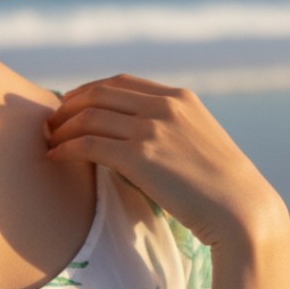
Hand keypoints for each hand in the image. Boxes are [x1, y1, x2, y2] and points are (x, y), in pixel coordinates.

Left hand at [44, 73, 286, 248]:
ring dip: (61, 128)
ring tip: (50, 141)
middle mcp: (164, 106)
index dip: (89, 90)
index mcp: (179, 97)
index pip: (121, 81)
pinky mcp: (140, 157)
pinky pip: (88, 145)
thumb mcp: (199, 138)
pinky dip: (65, 149)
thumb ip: (171, 127)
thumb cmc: (222, 184)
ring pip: (89, 116)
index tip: (72, 104)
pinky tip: (55, 158)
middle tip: (52, 123)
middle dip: (69, 106)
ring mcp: (152, 129)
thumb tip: (136, 137)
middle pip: (99, 93)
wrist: (239, 207)